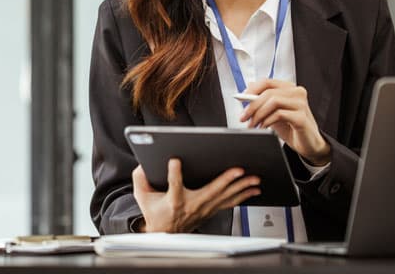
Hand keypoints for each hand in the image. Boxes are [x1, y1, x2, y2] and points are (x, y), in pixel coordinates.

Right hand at [131, 158, 260, 232]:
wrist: (165, 233)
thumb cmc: (156, 212)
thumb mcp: (143, 196)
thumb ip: (140, 179)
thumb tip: (141, 166)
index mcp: (174, 200)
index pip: (174, 184)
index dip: (174, 172)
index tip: (174, 161)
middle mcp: (192, 205)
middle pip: (212, 191)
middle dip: (227, 180)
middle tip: (240, 170)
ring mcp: (204, 209)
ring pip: (225, 197)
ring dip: (241, 188)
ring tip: (254, 179)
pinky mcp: (211, 210)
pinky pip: (230, 203)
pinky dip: (243, 196)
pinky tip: (253, 190)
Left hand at [239, 79, 330, 164]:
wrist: (307, 143)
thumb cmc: (291, 126)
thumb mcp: (273, 112)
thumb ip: (263, 100)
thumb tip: (247, 89)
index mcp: (289, 88)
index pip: (267, 82)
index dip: (251, 90)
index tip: (241, 99)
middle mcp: (297, 92)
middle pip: (268, 92)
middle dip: (252, 105)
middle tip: (243, 117)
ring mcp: (301, 104)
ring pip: (273, 101)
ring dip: (258, 114)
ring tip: (252, 124)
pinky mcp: (302, 117)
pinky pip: (279, 114)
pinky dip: (267, 121)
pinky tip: (263, 127)